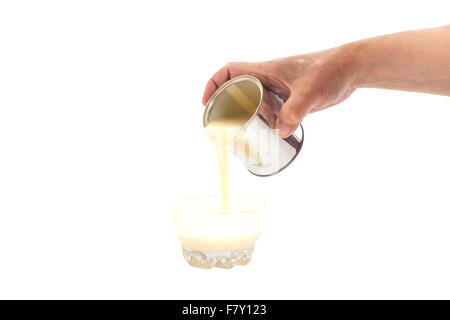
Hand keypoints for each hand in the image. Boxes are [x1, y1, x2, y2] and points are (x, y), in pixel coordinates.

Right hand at [202, 47, 356, 137]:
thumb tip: (280, 132)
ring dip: (248, 117)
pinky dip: (265, 122)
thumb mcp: (309, 92)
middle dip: (227, 106)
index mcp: (265, 71)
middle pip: (237, 90)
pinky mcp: (290, 100)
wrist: (351, 69)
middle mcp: (268, 80)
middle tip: (223, 125)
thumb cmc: (329, 71)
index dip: (214, 84)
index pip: (230, 71)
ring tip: (244, 134)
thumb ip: (294, 111)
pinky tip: (269, 134)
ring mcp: (279, 91)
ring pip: (254, 103)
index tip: (207, 102)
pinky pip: (270, 111)